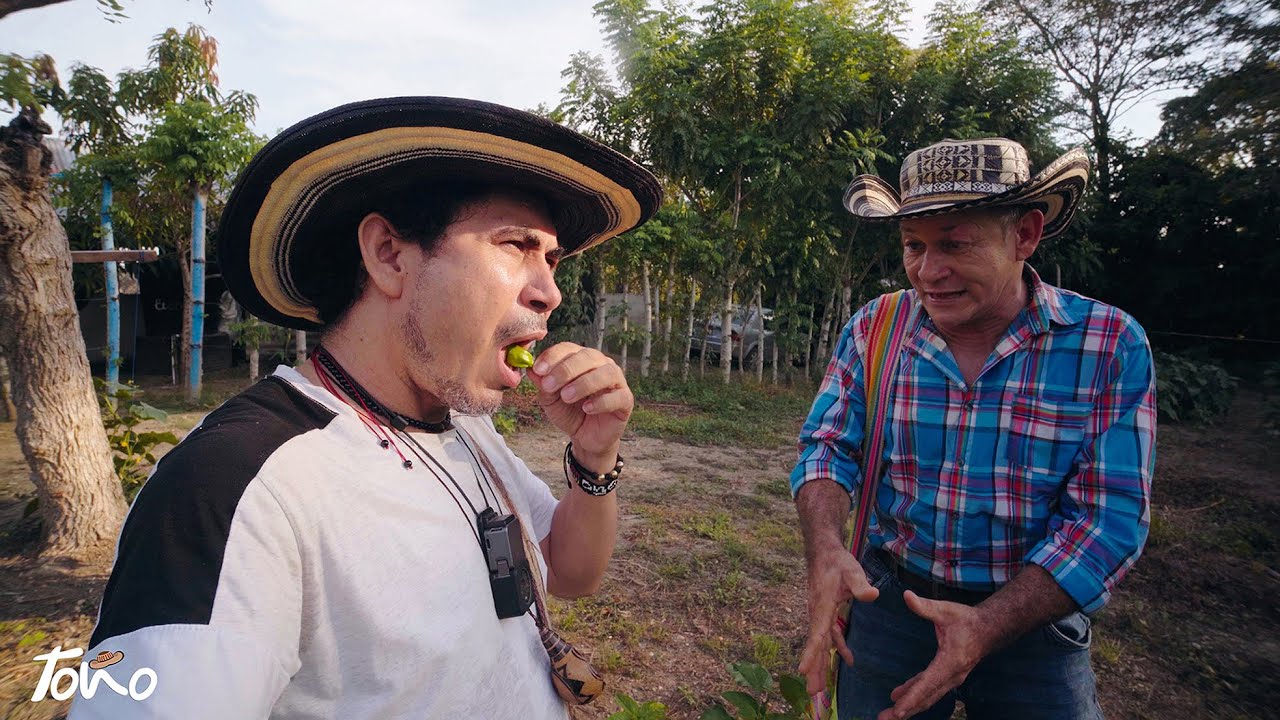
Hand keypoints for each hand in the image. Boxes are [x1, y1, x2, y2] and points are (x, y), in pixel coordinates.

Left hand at [528, 343, 631, 468]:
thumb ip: (543, 384)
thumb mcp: (550, 398)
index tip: (538, 370)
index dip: (553, 356)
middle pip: (587, 357)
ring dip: (583, 383)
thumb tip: (531, 369)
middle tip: (549, 385)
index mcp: (581, 358)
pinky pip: (617, 396)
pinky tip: (587, 409)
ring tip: (566, 397)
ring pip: (605, 373)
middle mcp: (601, 364)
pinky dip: (601, 402)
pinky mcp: (625, 400)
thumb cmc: (569, 411)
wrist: (585, 437)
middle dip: (566, 370)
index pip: (568, 348)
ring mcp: (616, 381)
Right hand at [797, 546, 879, 694]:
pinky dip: (836, 649)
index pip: (816, 634)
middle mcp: (817, 614)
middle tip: (812, 692)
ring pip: (820, 644)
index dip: (810, 653)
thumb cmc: (837, 561)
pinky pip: (829, 636)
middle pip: (815, 646)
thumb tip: (872, 595)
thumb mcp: (852, 571)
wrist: (824, 552)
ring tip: (819, 688)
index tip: (802, 670)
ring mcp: (820, 615)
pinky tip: (847, 660)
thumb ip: (861, 585)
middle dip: (814, 669)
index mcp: (822, 607)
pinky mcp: (826, 613)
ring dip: (820, 665)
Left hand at [878, 592, 989, 719]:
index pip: (927, 683)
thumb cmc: (967, 619)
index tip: (897, 710)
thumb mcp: (945, 610)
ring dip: (909, 707)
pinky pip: (929, 690)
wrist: (989, 629)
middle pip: (926, 697)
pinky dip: (915, 696)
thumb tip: (907, 595)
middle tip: (885, 719)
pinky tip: (899, 698)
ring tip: (889, 716)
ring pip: (928, 697)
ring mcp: (951, 678)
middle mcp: (952, 675)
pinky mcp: (948, 677)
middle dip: (906, 710)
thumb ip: (925, 606)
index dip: (911, 697)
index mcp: (950, 661)